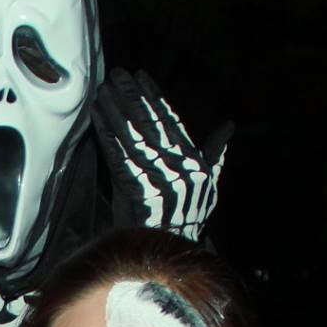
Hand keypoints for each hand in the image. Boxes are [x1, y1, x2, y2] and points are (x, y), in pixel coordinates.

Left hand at [95, 68, 230, 240]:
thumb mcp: (207, 186)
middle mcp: (179, 168)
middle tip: (117, 74)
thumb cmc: (187, 218)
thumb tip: (230, 127)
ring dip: (116, 110)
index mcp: (194, 162)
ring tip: (103, 90)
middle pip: (151, 124)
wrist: (171, 253)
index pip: (172, 121)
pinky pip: (118, 157)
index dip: (155, 97)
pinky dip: (107, 134)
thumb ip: (214, 154)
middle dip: (132, 96)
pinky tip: (97, 116)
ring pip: (133, 136)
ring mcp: (158, 179)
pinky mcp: (138, 192)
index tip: (142, 76)